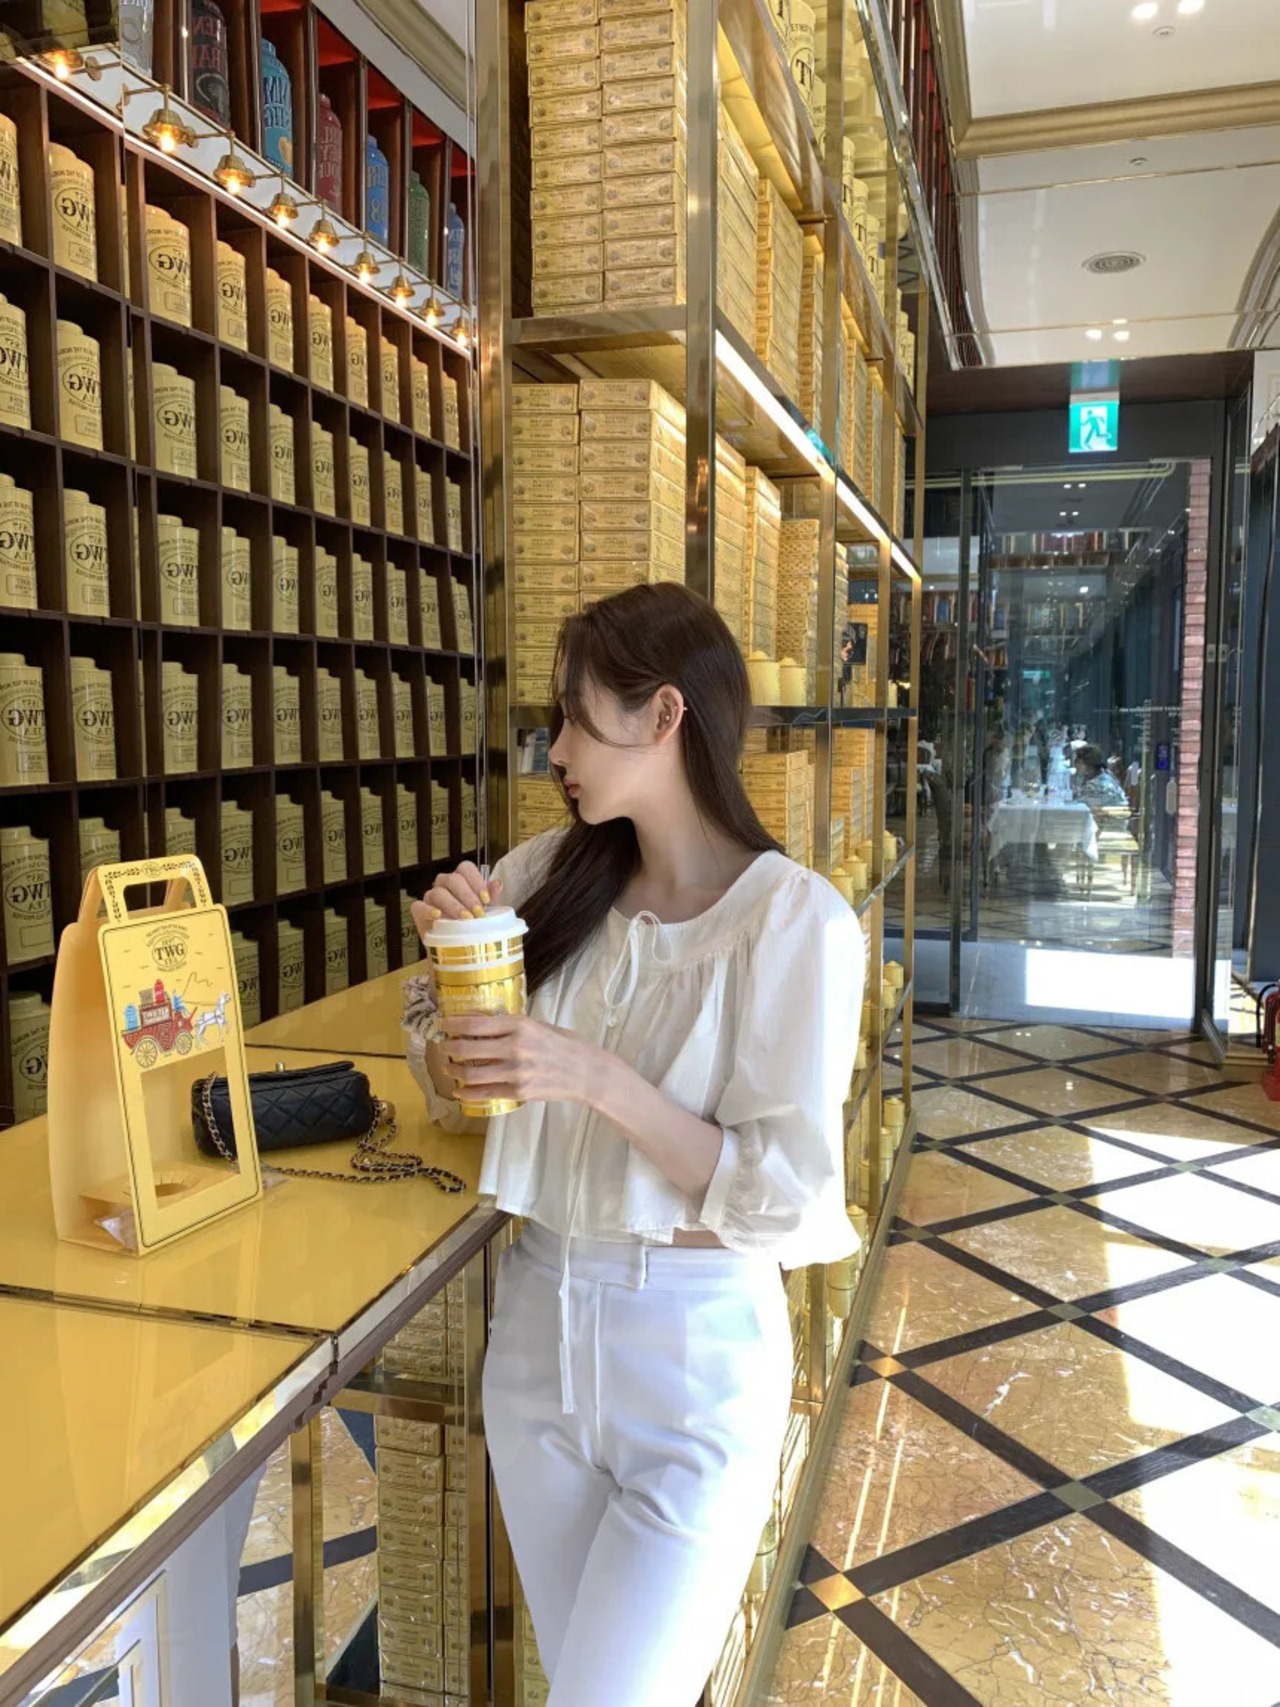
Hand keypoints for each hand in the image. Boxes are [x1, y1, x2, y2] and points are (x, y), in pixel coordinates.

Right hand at [411, 860, 502, 939]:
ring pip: (438, 892)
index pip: (466, 868)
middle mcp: (444, 884)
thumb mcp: (485, 911)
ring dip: (453, 905)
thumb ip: (491, 896)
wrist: (455, 948)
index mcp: (461, 879)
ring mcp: (430, 896)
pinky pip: (419, 906)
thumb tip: (497, 884)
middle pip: (453, 879)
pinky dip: (428, 910)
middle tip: (478, 914)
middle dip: (468, 896)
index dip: (476, 881)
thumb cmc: (471, 925)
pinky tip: (438, 916)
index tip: (486, 900)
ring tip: (465, 919)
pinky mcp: (419, 911)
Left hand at [441, 1011, 607, 1107]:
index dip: (454, 1024)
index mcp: (521, 1026)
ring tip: (449, 1069)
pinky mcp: (519, 1092)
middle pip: (468, 1048)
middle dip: (449, 1048)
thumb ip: (513, 1025)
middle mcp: (516, 1047)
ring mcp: (517, 1072)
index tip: (442, 1024)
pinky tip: (460, 1091)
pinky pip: (485, 1093)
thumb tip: (482, 1023)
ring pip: (472, 1073)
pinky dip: (468, 1093)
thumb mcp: (539, 1025)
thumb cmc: (564, 1045)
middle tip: (442, 1047)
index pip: (477, 1023)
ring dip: (454, 1071)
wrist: (586, 1072)